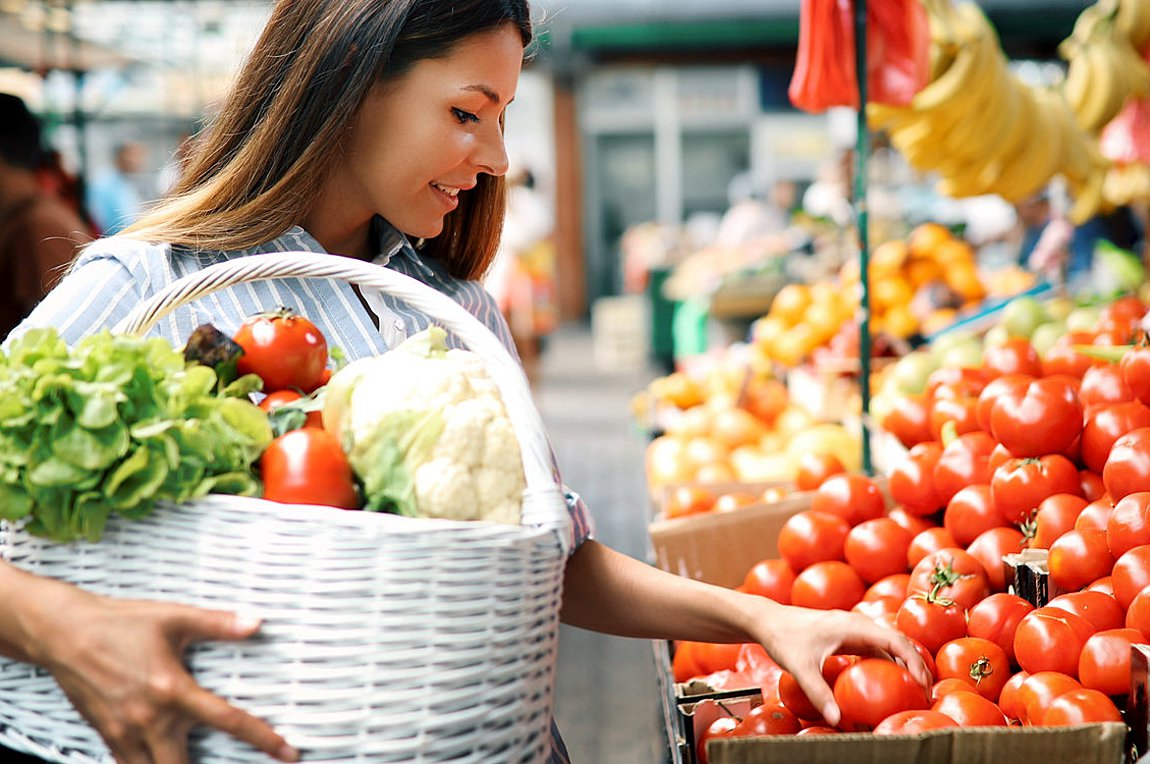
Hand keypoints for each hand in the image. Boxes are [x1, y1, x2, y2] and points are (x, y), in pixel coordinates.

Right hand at [25, 578, 298, 763]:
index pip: (229, 721)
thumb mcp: (174, 617)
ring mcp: (125, 732)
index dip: (263, 739)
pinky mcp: (108, 735)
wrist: (63, 633)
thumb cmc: (119, 623)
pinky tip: (160, 761)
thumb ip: (218, 624)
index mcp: (173, 690)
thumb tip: (257, 623)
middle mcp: (150, 719)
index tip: (288, 752)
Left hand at [750, 602, 930, 726]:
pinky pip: (873, 647)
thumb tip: (836, 719)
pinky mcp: (845, 634)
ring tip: (913, 687)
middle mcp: (856, 623)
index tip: (923, 682)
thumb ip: (818, 692)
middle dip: (914, 663)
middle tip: (925, 690)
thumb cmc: (783, 638)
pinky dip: (886, 661)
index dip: (913, 660)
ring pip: (886, 643)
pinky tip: (887, 680)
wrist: (767, 620)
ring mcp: (851, 627)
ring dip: (902, 662)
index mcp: (852, 625)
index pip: (894, 640)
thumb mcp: (800, 666)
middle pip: (896, 640)